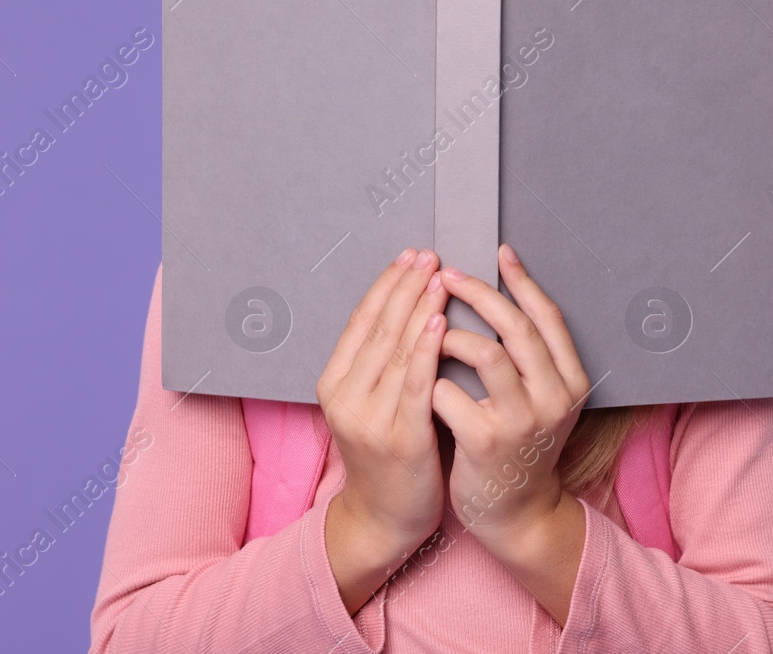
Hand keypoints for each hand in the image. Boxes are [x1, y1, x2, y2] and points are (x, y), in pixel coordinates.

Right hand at [317, 248, 450, 611]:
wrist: (386, 518)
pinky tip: (439, 323)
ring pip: (395, 350)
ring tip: (438, 276)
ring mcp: (369, 419)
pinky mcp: (399, 438)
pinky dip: (426, 350)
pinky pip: (415, 385)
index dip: (386, 284)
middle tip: (429, 254)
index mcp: (333, 383)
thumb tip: (407, 303)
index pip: (360, 321)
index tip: (410, 254)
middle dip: (405, 286)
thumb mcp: (372, 402)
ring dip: (418, 308)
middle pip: (377, 328)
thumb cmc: (389, 453)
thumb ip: (382, 361)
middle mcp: (345, 397)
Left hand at [431, 242, 592, 546]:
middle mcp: (554, 398)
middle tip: (446, 275)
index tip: (498, 252)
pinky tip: (420, 380)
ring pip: (487, 354)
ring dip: (451, 335)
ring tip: (430, 330)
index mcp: (571, 381)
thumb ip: (527, 357)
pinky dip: (431, 379)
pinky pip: (450, 393)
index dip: (523, 281)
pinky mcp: (486, 442)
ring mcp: (522, 421)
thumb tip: (498, 292)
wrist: (515, 512)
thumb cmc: (516, 444)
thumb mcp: (538, 399)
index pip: (549, 317)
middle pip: (518, 327)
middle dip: (479, 294)